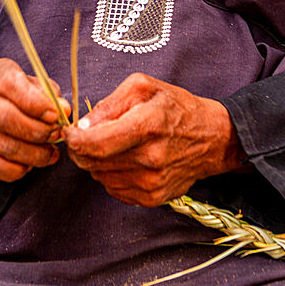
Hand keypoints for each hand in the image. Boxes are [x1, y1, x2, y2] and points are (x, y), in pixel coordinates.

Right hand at [0, 58, 70, 180]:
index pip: (10, 85)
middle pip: (5, 117)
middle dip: (36, 131)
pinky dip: (15, 170)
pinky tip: (29, 165)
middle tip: (55, 136)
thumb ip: (50, 97)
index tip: (54, 116)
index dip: (35, 103)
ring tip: (49, 153)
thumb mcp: (37, 87)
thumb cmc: (19, 95)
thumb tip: (64, 109)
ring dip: (32, 154)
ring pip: (2, 144)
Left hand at [63, 72, 241, 206]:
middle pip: (92, 163)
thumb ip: (109, 104)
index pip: (94, 144)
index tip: (71, 132)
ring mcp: (151, 182)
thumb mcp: (143, 87)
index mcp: (147, 125)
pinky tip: (128, 160)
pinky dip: (112, 174)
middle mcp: (149, 158)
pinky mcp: (152, 198)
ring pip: (99, 176)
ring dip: (98, 161)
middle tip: (89, 136)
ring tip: (116, 145)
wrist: (213, 139)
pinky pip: (113, 189)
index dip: (74, 139)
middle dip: (82, 149)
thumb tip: (84, 126)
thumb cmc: (177, 108)